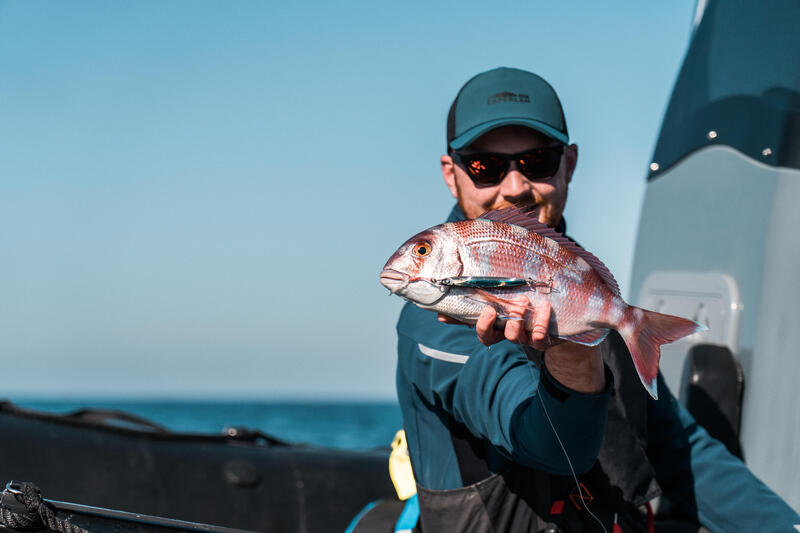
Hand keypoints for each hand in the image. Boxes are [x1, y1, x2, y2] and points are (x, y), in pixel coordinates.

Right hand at [437, 295, 553, 349]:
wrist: (550, 320)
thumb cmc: (515, 309)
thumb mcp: (493, 305)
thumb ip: (468, 311)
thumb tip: (439, 316)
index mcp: (496, 328)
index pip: (484, 334)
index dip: (484, 325)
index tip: (488, 310)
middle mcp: (508, 335)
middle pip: (500, 338)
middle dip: (503, 324)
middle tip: (509, 306)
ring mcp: (525, 338)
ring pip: (518, 337)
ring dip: (520, 319)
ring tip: (524, 301)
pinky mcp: (543, 339)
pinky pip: (541, 337)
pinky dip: (542, 322)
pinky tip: (544, 307)